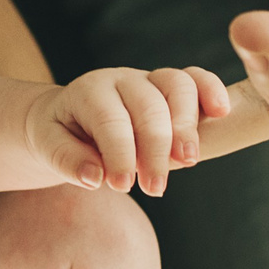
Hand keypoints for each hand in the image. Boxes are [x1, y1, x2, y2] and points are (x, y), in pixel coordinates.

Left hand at [24, 65, 246, 195]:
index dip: (119, 154)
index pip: (110, 120)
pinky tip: (221, 113)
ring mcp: (149, 80)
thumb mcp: (47, 147)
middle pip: (149, 106)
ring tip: (188, 161)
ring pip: (177, 86)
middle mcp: (122, 80)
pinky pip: (196, 78)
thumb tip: (95, 177)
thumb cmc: (59, 134)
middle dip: (155, 150)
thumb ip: (67, 160)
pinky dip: (211, 90)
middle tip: (155, 189)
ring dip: (186, 125)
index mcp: (89, 91)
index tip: (121, 187)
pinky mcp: (171, 88)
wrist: (67, 117)